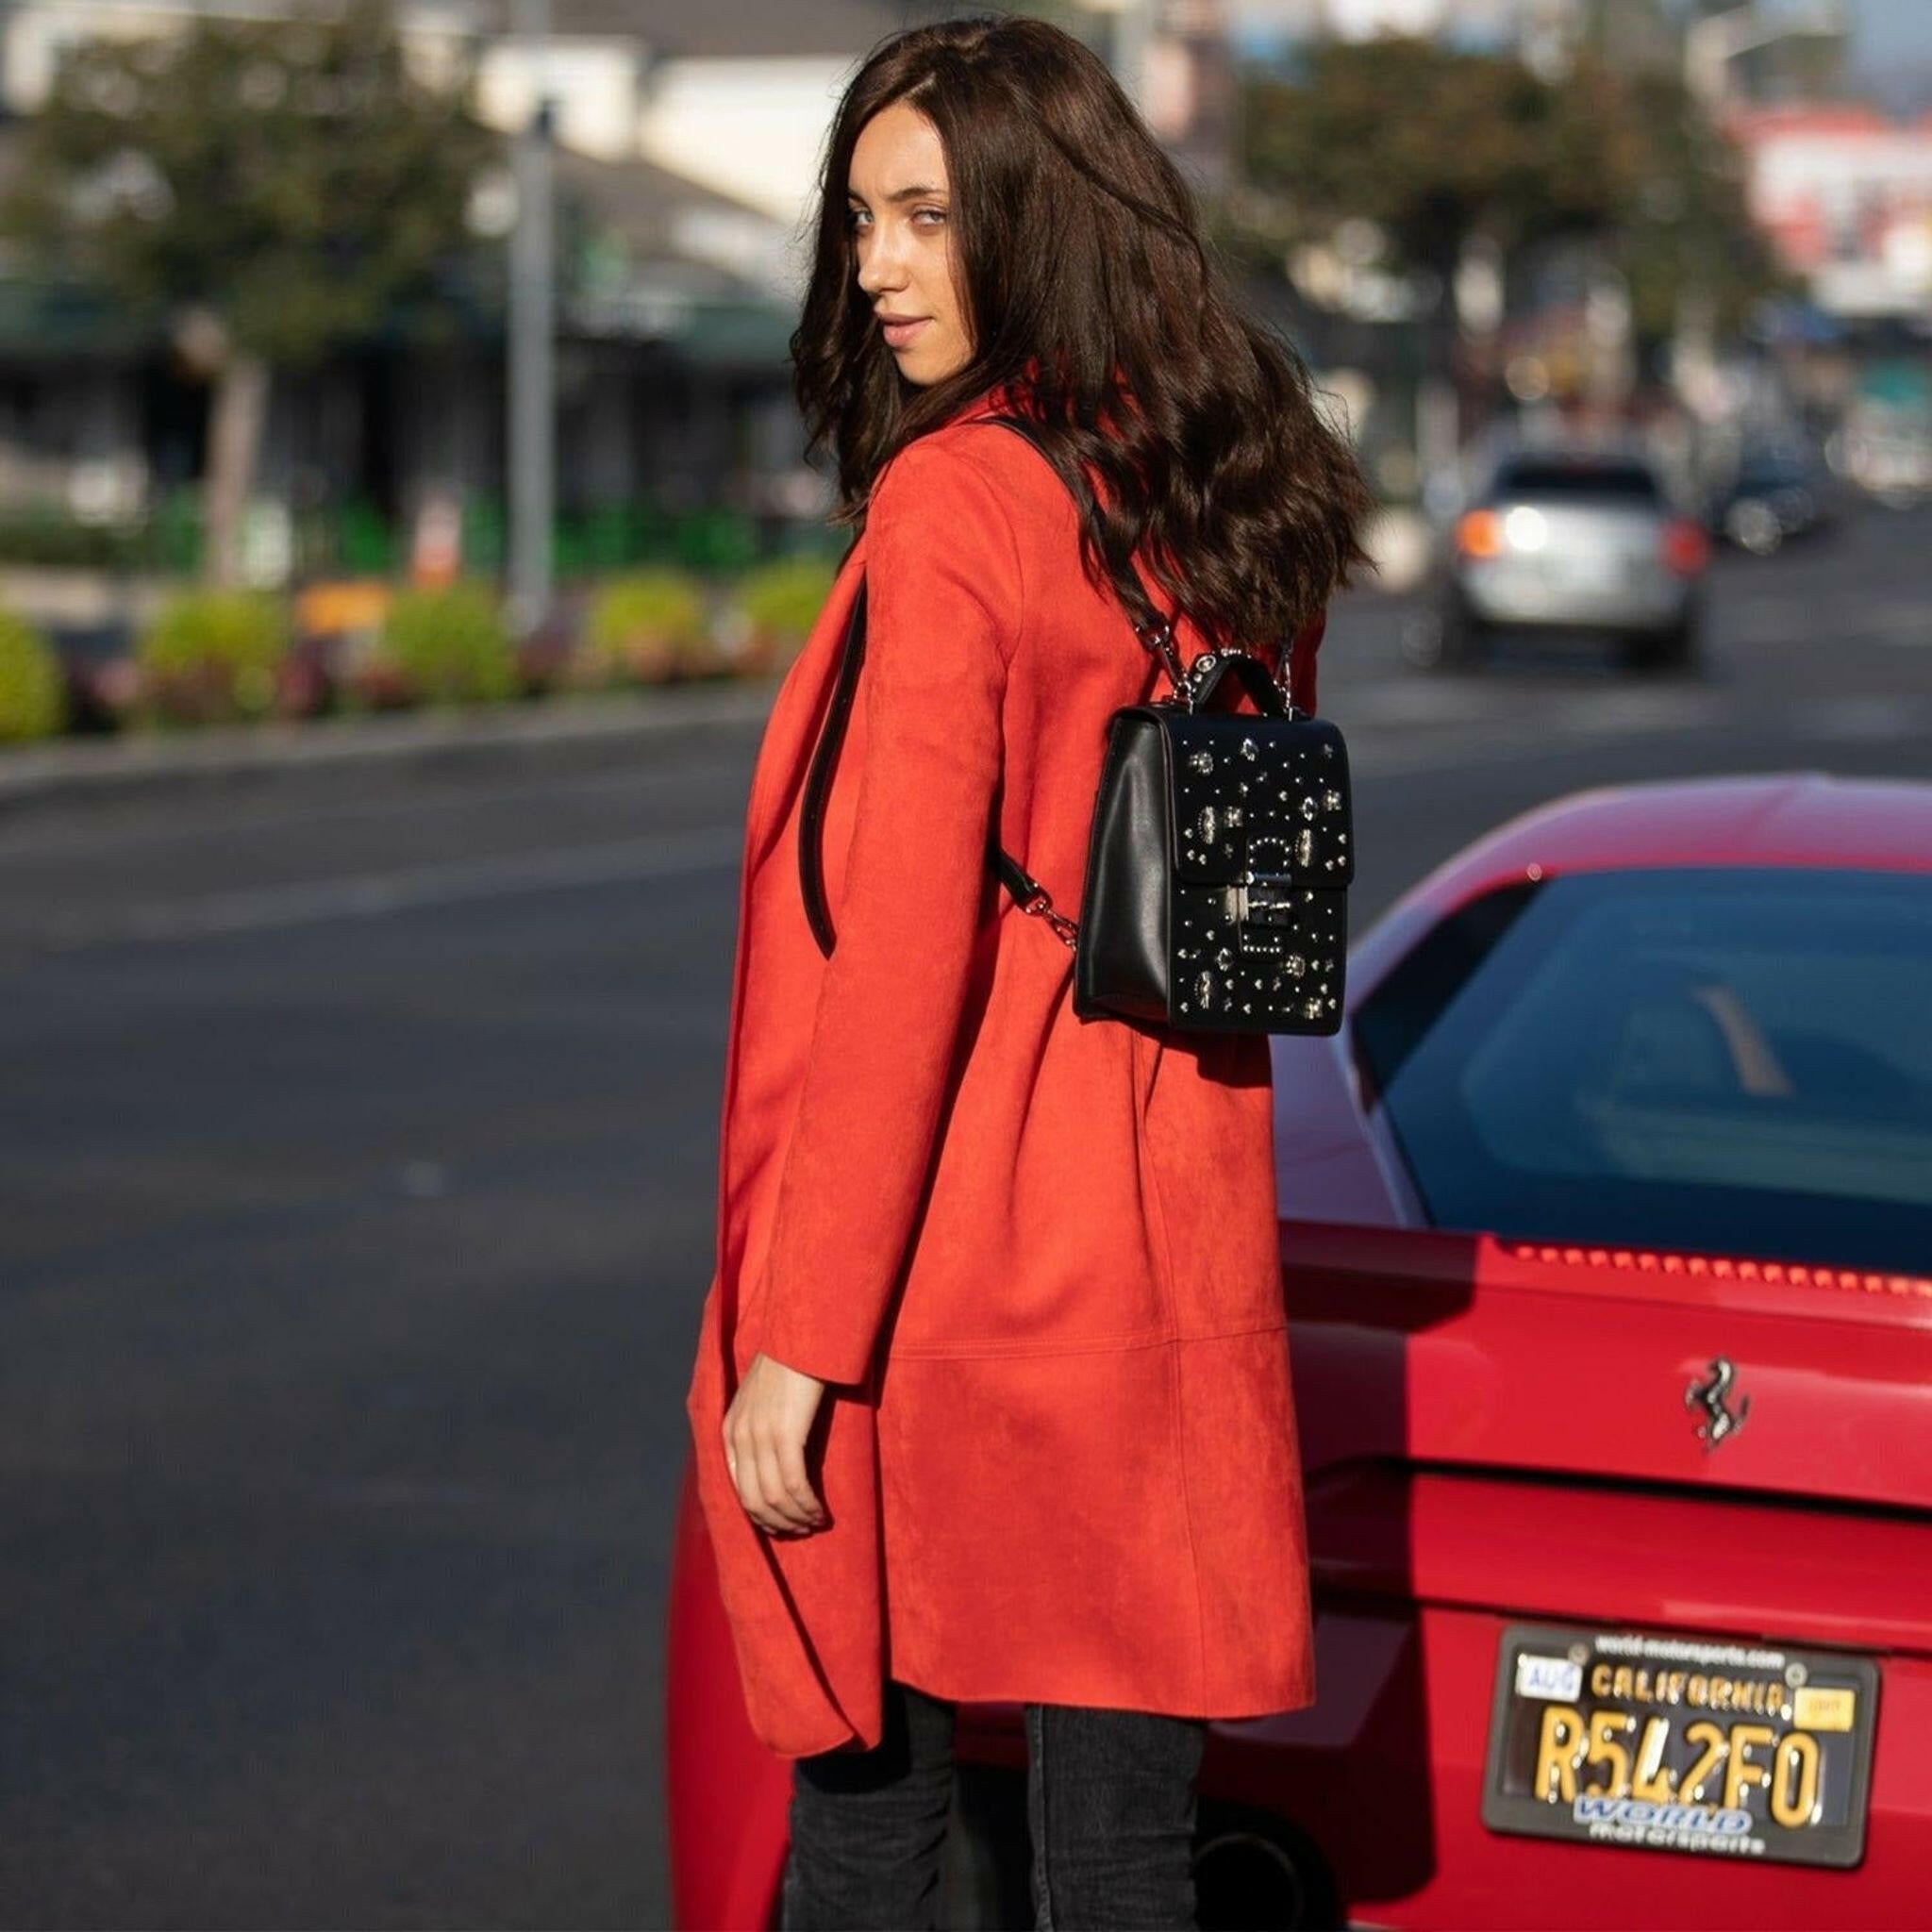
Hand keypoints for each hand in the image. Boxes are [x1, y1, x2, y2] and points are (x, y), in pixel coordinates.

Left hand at [723, 1350, 828, 1535]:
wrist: (802, 1337)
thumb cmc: (789, 1365)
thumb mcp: (759, 1398)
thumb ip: (756, 1425)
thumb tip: (770, 1459)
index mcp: (729, 1430)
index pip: (737, 1489)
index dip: (759, 1515)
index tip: (782, 1523)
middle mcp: (740, 1436)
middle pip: (753, 1500)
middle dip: (777, 1523)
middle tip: (801, 1530)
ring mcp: (760, 1436)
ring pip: (773, 1497)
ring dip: (795, 1518)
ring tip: (814, 1523)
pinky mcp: (785, 1434)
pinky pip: (793, 1484)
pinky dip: (807, 1504)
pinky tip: (821, 1511)